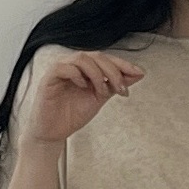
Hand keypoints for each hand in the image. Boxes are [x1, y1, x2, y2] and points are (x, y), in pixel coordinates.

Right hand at [25, 51, 143, 145]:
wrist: (53, 133)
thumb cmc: (71, 114)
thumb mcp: (99, 98)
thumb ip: (116, 85)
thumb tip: (138, 74)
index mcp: (85, 68)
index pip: (106, 58)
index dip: (123, 64)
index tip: (139, 73)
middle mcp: (73, 65)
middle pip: (97, 56)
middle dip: (113, 71)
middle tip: (121, 88)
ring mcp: (60, 70)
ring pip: (82, 58)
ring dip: (97, 74)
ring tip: (101, 91)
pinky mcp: (49, 78)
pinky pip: (63, 68)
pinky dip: (77, 75)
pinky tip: (84, 86)